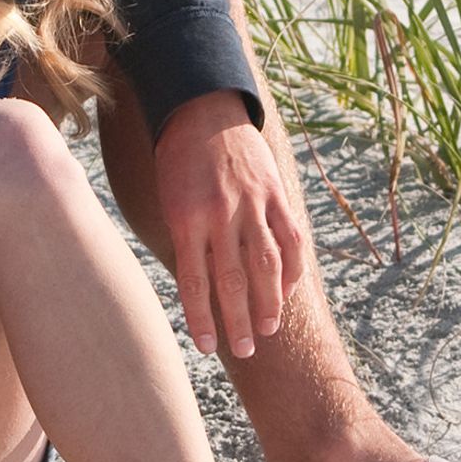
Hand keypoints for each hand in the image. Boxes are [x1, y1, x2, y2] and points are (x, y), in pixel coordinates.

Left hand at [154, 89, 306, 359]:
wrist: (202, 111)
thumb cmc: (177, 162)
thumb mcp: (169, 201)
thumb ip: (187, 242)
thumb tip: (200, 291)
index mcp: (185, 219)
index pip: (194, 282)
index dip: (201, 319)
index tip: (206, 347)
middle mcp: (219, 214)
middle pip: (233, 280)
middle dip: (238, 321)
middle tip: (244, 351)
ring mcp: (251, 202)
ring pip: (265, 263)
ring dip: (269, 302)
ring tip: (268, 329)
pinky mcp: (274, 192)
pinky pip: (289, 237)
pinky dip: (292, 267)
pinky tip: (288, 290)